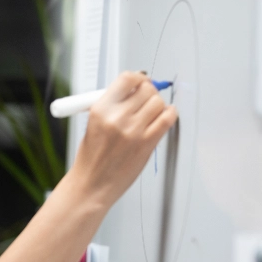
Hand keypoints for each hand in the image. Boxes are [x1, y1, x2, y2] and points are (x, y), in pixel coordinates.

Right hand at [70, 71, 177, 208]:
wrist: (92, 184)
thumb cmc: (91, 157)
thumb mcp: (93, 123)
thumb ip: (113, 105)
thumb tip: (133, 90)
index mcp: (101, 109)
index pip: (127, 79)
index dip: (138, 77)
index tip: (141, 80)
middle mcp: (117, 117)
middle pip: (146, 89)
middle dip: (149, 90)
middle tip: (148, 96)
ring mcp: (134, 131)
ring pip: (158, 103)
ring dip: (158, 104)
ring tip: (153, 110)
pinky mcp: (147, 144)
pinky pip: (167, 120)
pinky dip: (170, 114)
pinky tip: (166, 115)